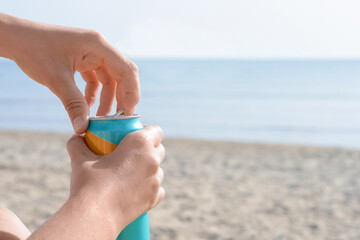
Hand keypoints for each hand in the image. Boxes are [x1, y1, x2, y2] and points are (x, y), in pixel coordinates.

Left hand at [0, 14, 139, 132]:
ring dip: (106, 99)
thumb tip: (83, 129)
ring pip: (109, 80)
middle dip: (122, 98)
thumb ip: (73, 104)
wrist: (16, 39)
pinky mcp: (84, 60)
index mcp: (98, 46)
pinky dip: (93, 95)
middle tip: (118, 120)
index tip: (128, 114)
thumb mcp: (56, 79)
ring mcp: (92, 54)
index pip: (126, 70)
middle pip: (122, 76)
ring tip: (101, 119)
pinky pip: (96, 80)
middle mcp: (99, 48)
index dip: (132, 92)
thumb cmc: (34, 50)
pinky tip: (86, 108)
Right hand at [66, 125, 164, 230]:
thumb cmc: (89, 182)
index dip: (147, 130)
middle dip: (148, 149)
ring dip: (149, 168)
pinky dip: (149, 187)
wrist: (95, 215)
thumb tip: (76, 138)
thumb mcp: (80, 158)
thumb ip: (77, 143)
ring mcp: (155, 180)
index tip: (133, 135)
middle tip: (130, 153)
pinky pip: (158, 188)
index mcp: (140, 143)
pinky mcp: (154, 198)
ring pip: (158, 169)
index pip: (155, 130)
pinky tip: (136, 188)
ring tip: (132, 172)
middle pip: (159, 149)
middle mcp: (152, 160)